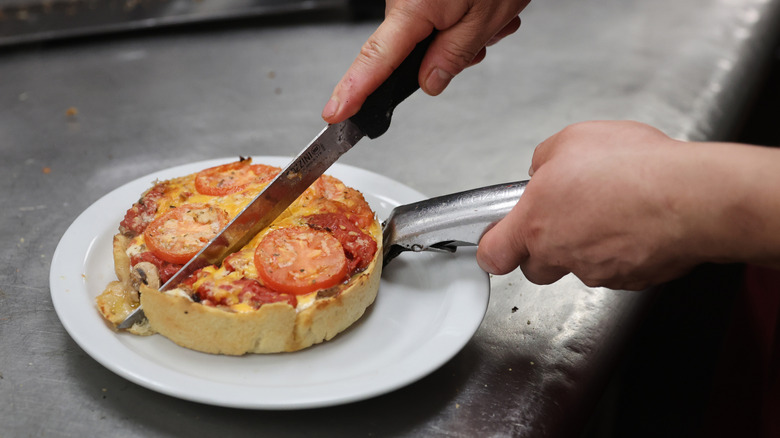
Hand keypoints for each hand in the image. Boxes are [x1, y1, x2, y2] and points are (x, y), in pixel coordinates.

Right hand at [322, 0, 530, 123]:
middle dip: (450, 55)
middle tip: (484, 41)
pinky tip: (485, 8)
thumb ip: (454, 56)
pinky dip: (467, 19)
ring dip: (466, 36)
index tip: (335, 112)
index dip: (353, 90)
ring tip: (492, 18)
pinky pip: (440, 18)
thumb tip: (430, 82)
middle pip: (412, 53)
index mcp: (414, 8)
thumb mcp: (485, 18)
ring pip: (433, 37)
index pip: (375, 60)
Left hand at [476, 120, 779, 289]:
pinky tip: (637, 222)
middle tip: (566, 216)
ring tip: (613, 209)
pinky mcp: (631, 280)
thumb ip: (544, 161)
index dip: (493, 249)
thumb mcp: (571, 140)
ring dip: (588, 245)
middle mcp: (562, 254)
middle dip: (544, 248)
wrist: (691, 197)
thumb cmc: (633, 167)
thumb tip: (542, 172)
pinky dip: (622, 250)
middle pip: (536, 268)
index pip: (494, 254)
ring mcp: (597, 272)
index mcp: (536, 222)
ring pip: (579, 267)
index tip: (498, 241)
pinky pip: (617, 268)